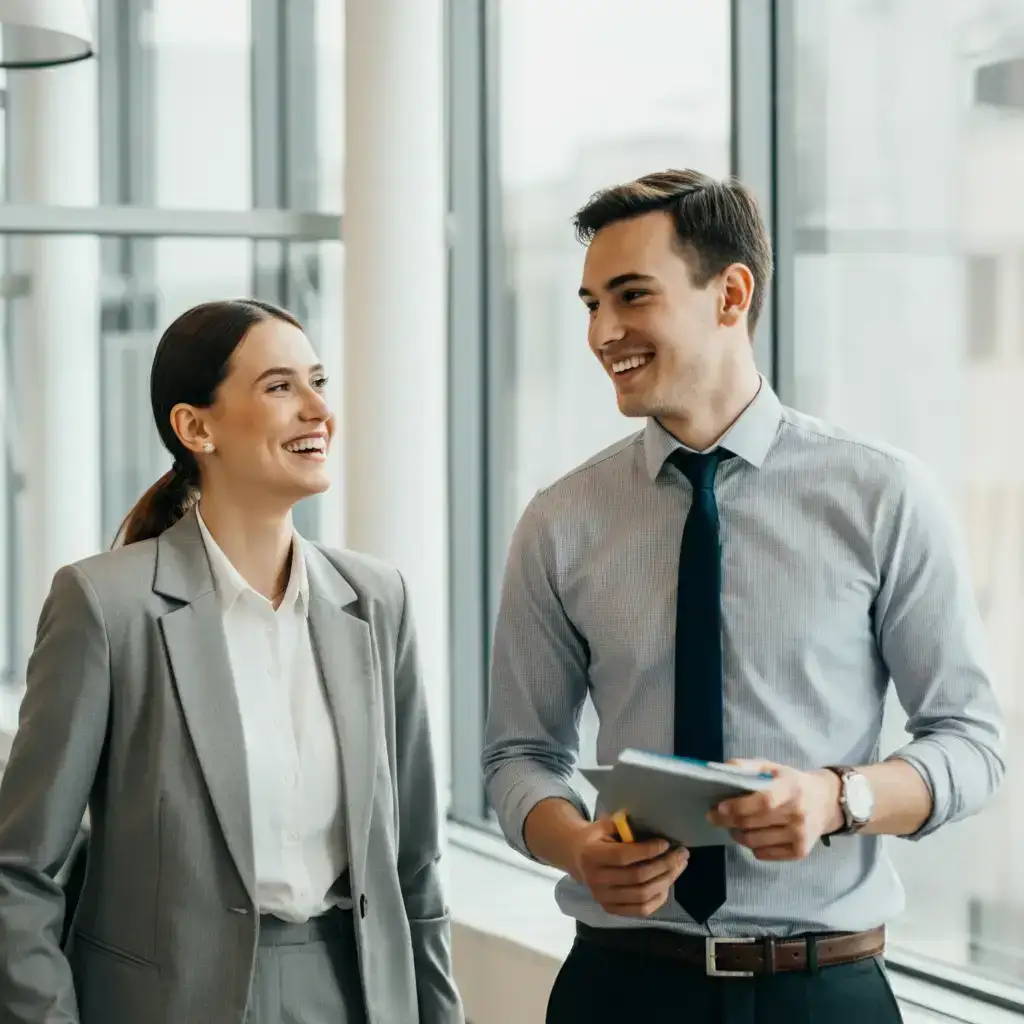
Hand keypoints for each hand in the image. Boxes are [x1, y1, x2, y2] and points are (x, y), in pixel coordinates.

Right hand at [568, 818, 688, 917]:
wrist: (577, 857)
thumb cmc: (596, 837)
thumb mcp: (605, 825)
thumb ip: (624, 826)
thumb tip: (654, 826)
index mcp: (591, 855)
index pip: (623, 856)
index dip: (647, 851)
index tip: (665, 843)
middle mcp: (595, 880)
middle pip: (637, 877)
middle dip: (664, 865)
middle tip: (680, 854)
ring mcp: (603, 898)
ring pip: (642, 895)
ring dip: (666, 881)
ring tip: (679, 867)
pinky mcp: (611, 909)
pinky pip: (641, 910)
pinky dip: (658, 898)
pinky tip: (667, 884)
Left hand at [707, 760, 843, 860]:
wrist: (826, 802)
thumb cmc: (792, 782)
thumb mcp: (773, 767)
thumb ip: (746, 767)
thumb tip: (720, 771)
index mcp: (791, 789)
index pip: (763, 801)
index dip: (739, 806)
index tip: (718, 807)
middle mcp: (798, 815)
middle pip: (753, 824)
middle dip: (727, 821)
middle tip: (713, 817)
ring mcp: (800, 836)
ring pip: (755, 842)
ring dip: (737, 834)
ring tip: (733, 826)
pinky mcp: (800, 852)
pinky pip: (764, 854)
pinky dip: (752, 846)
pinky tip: (752, 835)